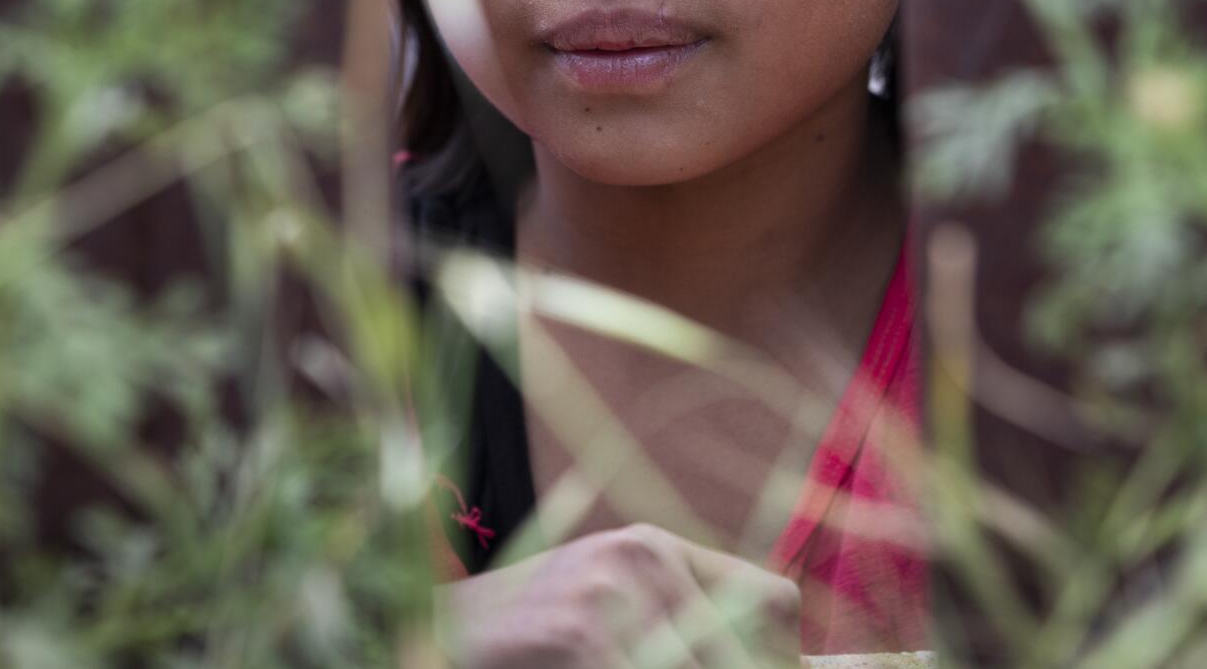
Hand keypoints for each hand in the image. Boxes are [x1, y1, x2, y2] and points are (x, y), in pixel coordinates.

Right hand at [433, 522, 802, 667]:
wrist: (431, 633)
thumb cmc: (528, 644)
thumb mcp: (610, 621)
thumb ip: (678, 633)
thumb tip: (768, 663)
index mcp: (658, 549)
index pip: (775, 603)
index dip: (775, 659)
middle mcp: (643, 554)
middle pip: (744, 651)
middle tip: (661, 668)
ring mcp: (610, 587)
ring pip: (696, 666)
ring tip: (609, 667)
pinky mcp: (578, 626)